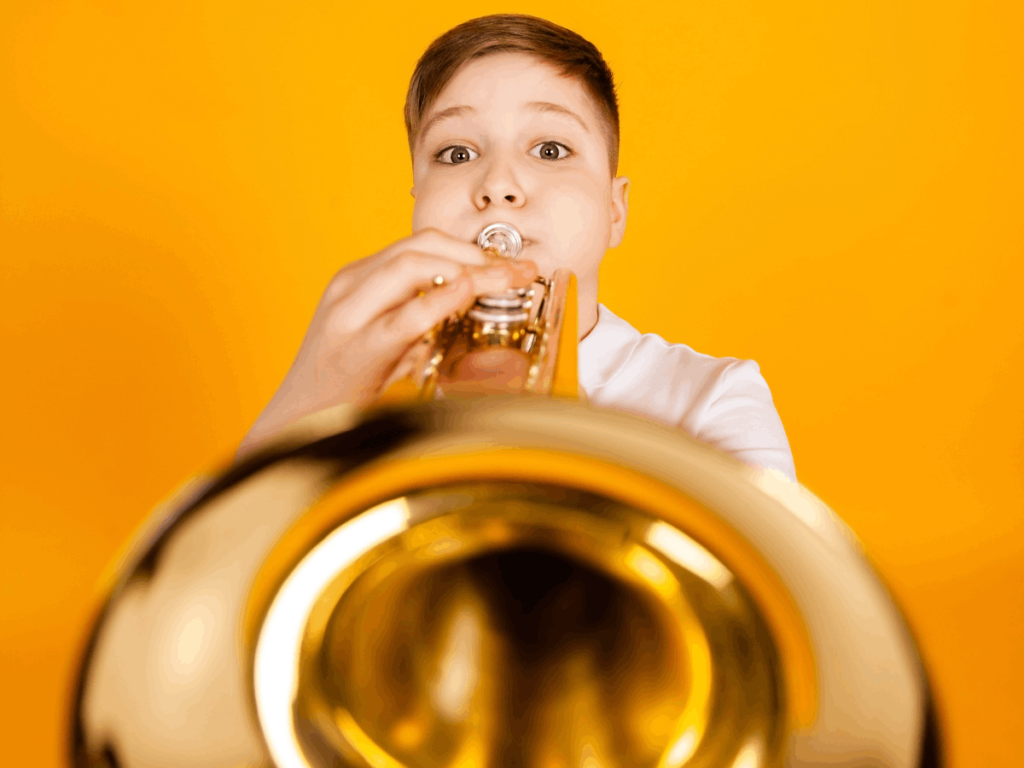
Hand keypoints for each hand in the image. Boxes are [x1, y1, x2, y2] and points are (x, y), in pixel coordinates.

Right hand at [238, 228, 537, 455]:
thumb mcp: (381, 341)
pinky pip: (407, 316)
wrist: (292, 424)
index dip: (471, 248)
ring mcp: (350, 314)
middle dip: (479, 254)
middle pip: (422, 247)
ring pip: (414, 267)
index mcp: (357, 280)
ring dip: (472, 270)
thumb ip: (419, 322)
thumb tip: (473, 312)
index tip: (508, 263)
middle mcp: (351, 287)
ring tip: (508, 282)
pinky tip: (468, 298)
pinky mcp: (357, 348)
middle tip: (521, 271)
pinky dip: (442, 301)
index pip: (421, 244)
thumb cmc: (339, 387)